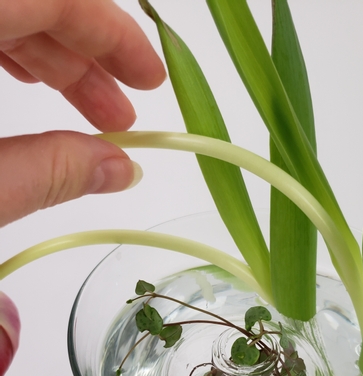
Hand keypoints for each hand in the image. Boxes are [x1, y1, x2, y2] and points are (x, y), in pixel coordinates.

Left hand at [0, 0, 165, 225]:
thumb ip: (47, 172)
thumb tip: (119, 169)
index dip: (115, 34)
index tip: (150, 80)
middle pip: (38, 2)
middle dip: (88, 56)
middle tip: (120, 114)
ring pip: (11, 8)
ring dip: (52, 56)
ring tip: (84, 111)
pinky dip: (11, 46)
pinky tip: (28, 84)